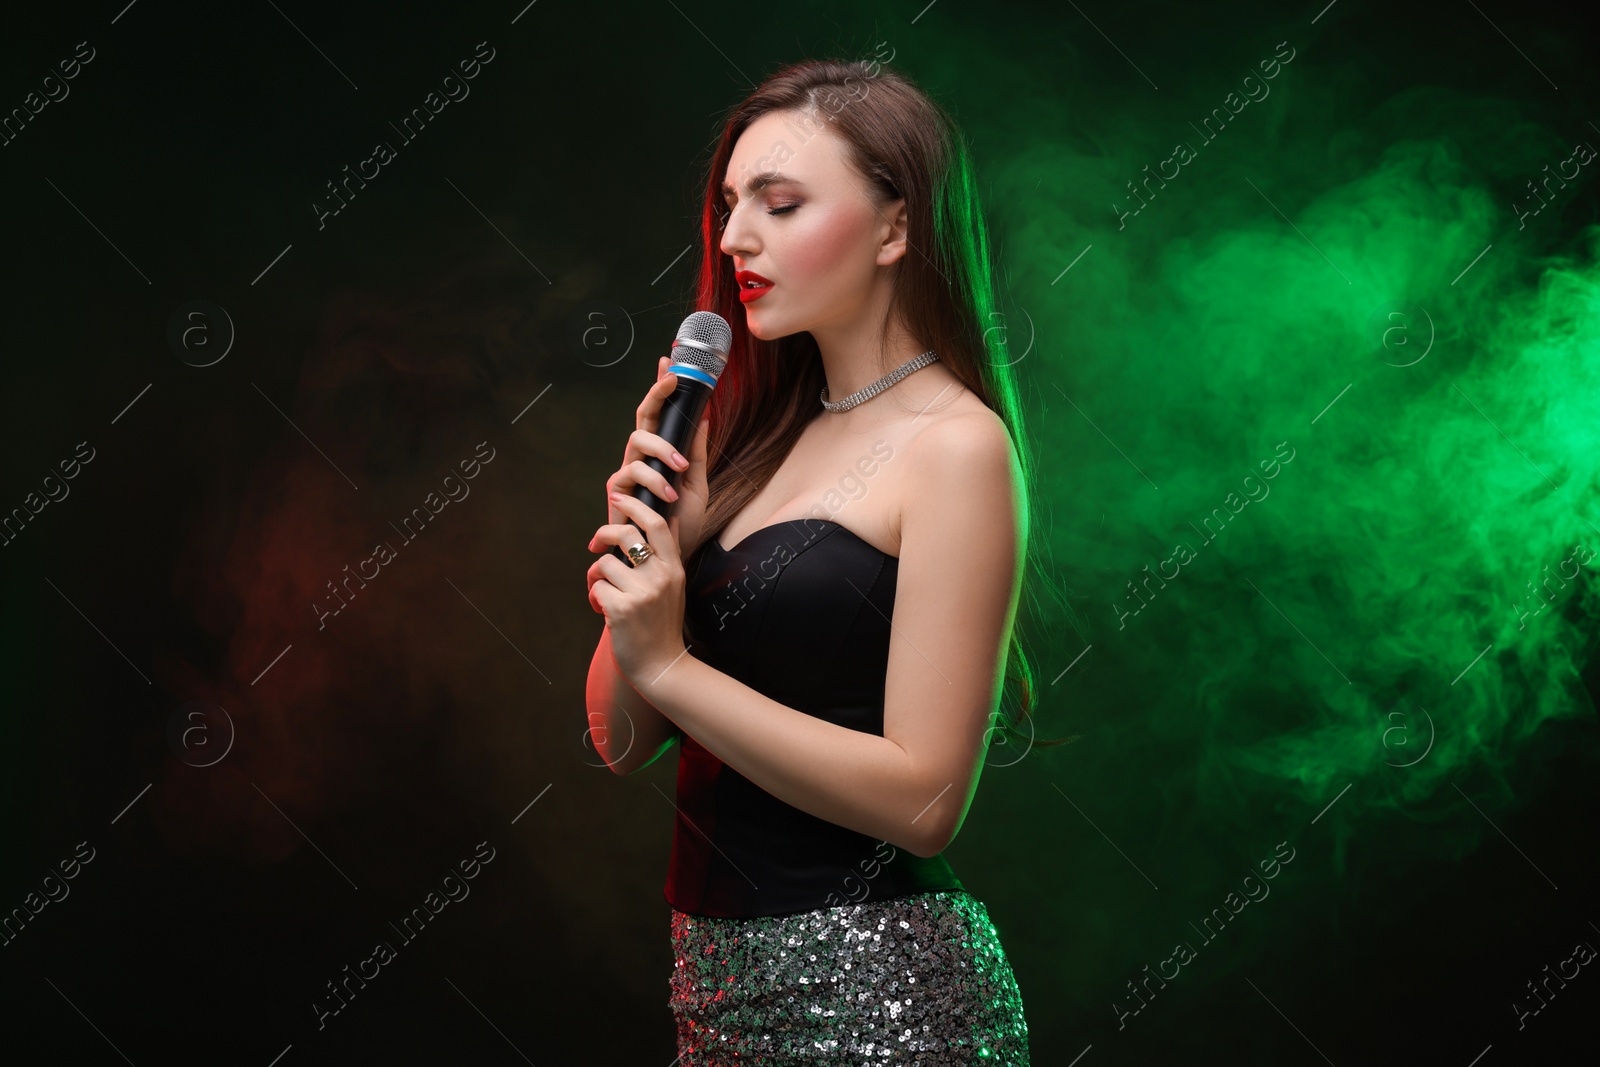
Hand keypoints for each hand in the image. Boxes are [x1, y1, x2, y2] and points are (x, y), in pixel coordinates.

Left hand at [586, 490, 690, 686]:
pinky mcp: (622, 608)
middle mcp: (660, 576)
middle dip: (604, 534)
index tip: (618, 500)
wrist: (661, 666)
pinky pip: (596, 587)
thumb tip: (670, 519)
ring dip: (596, 577)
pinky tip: (604, 612)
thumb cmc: (662, 626)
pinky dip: (595, 598)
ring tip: (604, 594)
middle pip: (626, 534)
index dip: (635, 506)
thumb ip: (668, 555)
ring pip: (604, 563)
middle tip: (595, 545)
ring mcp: (642, 592)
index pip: (657, 524)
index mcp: (673, 568)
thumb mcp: (674, 587)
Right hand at [604, 356, 711, 560]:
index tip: (670, 363)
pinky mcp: (617, 493)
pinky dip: (651, 480)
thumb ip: (697, 452)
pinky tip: (668, 493)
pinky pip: (629, 473)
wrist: (666, 558)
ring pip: (636, 442)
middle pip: (641, 418)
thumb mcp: (697, 484)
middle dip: (655, 395)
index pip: (658, 415)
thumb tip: (706, 416)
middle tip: (673, 383)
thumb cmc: (678, 524)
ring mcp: (626, 474)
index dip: (661, 388)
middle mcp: (639, 458)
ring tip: (680, 472)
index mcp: (658, 453)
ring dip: (661, 452)